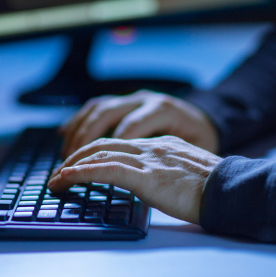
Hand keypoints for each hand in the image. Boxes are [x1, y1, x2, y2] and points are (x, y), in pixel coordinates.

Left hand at [48, 136, 222, 223]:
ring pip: (99, 154)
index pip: (118, 142)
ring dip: (71, 166)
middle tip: (59, 171)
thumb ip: (165, 172)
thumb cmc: (216, 189)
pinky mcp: (146, 176)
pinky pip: (105, 170)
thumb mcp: (186, 173)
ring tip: (55, 180)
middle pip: (103, 143)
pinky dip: (81, 174)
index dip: (93, 152)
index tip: (78, 164)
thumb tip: (152, 183)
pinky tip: (66, 179)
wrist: (233, 191)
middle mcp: (151, 147)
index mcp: (160, 145)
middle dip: (76, 156)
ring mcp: (148, 159)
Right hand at [59, 90, 219, 157]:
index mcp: (164, 111)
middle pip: (106, 116)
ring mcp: (135, 100)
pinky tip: (66, 134)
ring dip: (78, 132)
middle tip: (67, 168)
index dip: (106, 152)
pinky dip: (80, 120)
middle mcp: (146, 100)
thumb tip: (135, 176)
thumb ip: (163, 162)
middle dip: (83, 142)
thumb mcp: (189, 155)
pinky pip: (99, 107)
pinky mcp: (128, 103)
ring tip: (65, 157)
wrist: (210, 131)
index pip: (127, 130)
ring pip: (99, 110)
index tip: (86, 172)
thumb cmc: (201, 150)